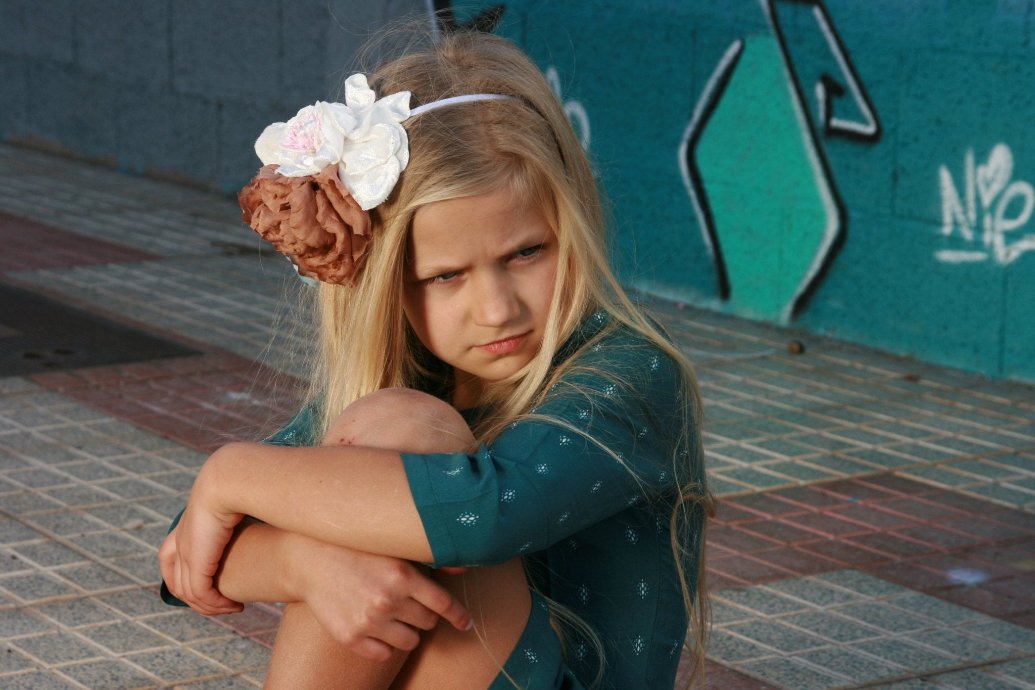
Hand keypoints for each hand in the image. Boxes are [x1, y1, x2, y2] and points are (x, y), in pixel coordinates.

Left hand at [158, 458, 243, 614]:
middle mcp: (180, 543)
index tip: (215, 582)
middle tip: (224, 604)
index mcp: (185, 527)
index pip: (170, 557)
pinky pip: (200, 594)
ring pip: (188, 593)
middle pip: (176, 581)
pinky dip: (216, 604)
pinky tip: (235, 604)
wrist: (228, 482)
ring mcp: (186, 554)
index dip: (186, 575)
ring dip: (211, 605)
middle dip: (199, 598)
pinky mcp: (197, 563)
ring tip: (232, 608)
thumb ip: (239, 509)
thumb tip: (253, 508)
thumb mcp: (237, 500)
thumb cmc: (240, 485)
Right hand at [289, 534, 472, 660]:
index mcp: (403, 575)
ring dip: (408, 631)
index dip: (459, 616)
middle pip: (428, 623)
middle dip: (424, 614)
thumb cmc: (358, 550)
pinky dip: (385, 644)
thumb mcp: (394, 548)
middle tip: (410, 602)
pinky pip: (384, 654)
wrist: (311, 560)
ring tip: (394, 615)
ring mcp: (369, 621)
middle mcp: (388, 600)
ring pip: (410, 641)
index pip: (444, 605)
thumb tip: (464, 568)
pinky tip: (377, 626)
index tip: (466, 623)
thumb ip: (429, 559)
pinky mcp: (351, 637)